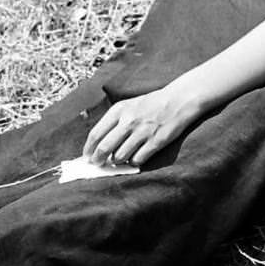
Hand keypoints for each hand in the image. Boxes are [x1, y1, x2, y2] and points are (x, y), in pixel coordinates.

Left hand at [83, 87, 199, 166]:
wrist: (177, 101)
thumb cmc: (150, 105)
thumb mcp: (128, 106)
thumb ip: (113, 122)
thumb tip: (99, 145)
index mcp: (118, 110)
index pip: (96, 134)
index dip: (89, 149)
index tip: (87, 157)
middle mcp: (128, 121)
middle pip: (104, 148)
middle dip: (98, 160)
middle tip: (98, 164)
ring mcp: (142, 132)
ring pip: (120, 156)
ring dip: (118, 161)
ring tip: (120, 159)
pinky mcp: (155, 142)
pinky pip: (137, 160)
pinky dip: (134, 162)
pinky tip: (135, 158)